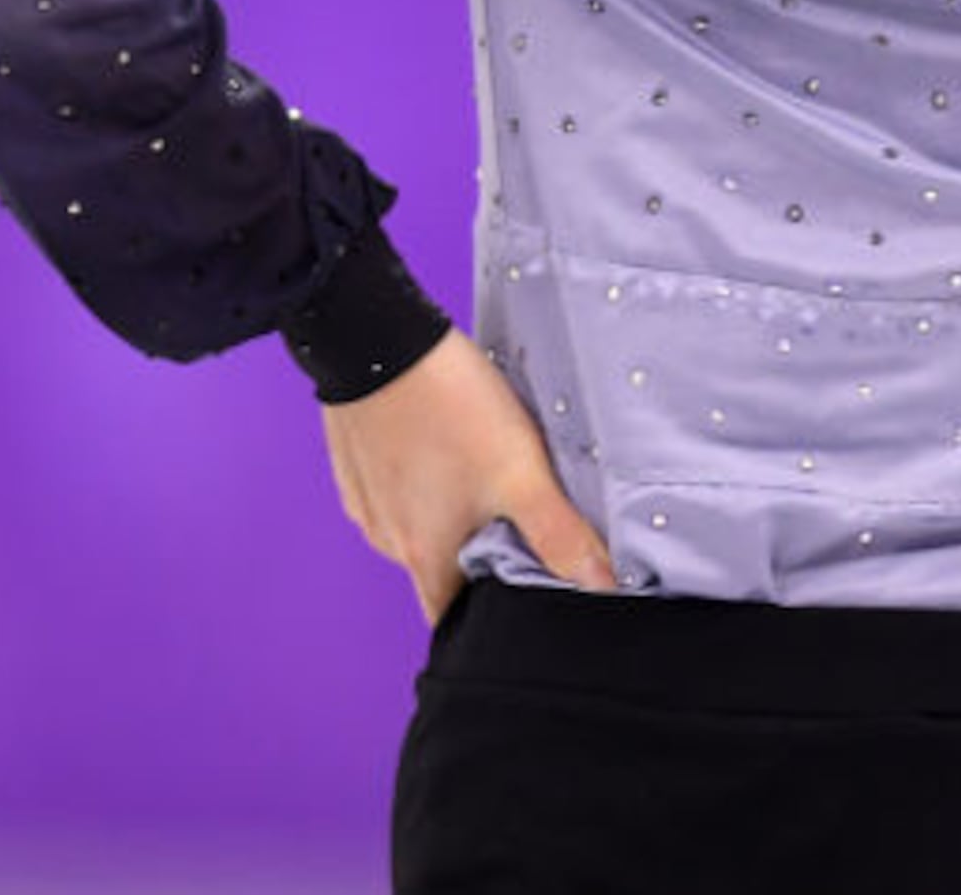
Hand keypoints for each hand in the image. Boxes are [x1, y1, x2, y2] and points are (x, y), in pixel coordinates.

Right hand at [321, 329, 617, 622]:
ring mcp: (367, 502)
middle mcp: (387, 539)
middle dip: (478, 559)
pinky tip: (452, 449)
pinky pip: (398, 493)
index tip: (523, 596)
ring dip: (452, 517)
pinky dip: (425, 483)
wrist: (379, 342)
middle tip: (519, 525)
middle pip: (440, 571)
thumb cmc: (450, 410)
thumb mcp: (519, 473)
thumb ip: (559, 533)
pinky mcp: (358, 466)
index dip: (488, 615)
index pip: (453, 618)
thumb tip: (602, 584)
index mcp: (423, 555)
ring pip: (419, 529)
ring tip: (491, 479)